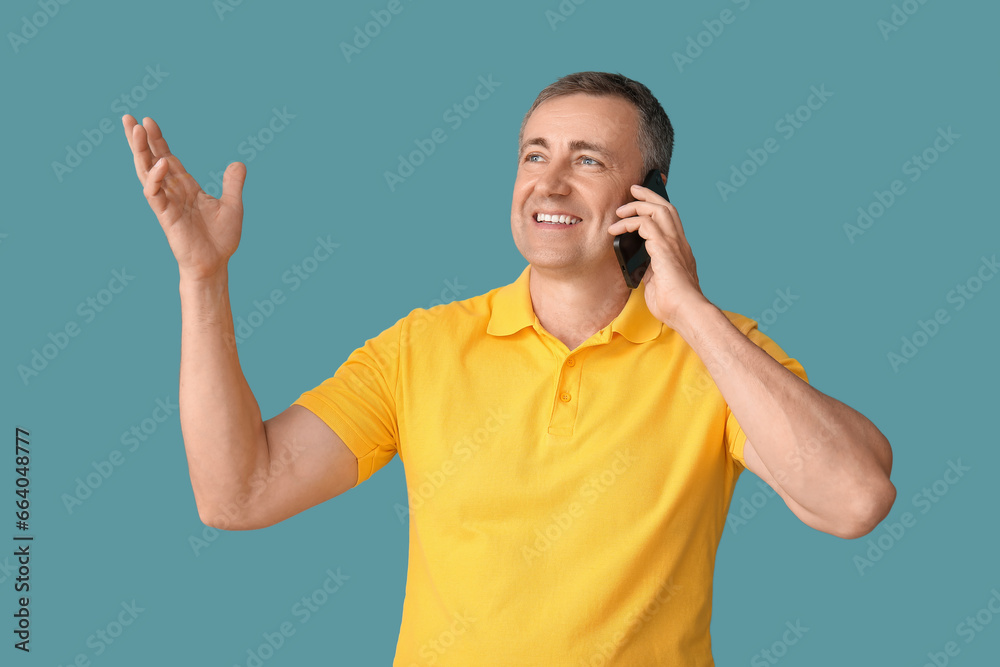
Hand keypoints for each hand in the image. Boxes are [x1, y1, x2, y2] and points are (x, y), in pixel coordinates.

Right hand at [122, 115, 246, 282]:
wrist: (215, 264)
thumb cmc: (221, 239)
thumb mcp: (233, 205)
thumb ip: (233, 184)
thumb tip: (238, 163)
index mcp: (186, 187)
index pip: (168, 157)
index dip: (158, 140)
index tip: (148, 121)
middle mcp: (173, 192)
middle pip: (151, 160)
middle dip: (139, 140)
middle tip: (128, 117)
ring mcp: (167, 203)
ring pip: (147, 172)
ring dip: (140, 152)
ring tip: (134, 130)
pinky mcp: (166, 216)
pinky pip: (155, 194)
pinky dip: (156, 178)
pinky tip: (161, 163)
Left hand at [609, 184, 707, 329]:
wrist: (686, 312)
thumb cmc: (673, 304)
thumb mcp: (657, 283)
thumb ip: (651, 270)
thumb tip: (641, 267)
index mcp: (679, 250)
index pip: (670, 220)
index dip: (657, 206)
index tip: (642, 201)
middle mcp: (679, 243)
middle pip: (667, 207)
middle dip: (649, 195)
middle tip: (633, 190)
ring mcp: (674, 244)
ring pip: (659, 209)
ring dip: (637, 206)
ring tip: (620, 211)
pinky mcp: (665, 249)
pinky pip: (646, 224)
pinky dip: (630, 222)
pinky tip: (618, 229)